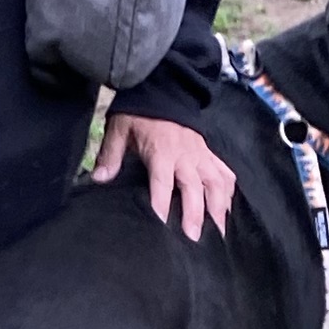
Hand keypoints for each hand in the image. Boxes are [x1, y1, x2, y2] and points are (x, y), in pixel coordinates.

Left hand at [91, 111, 234, 242]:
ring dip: (219, 208)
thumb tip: (99, 179)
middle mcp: (186, 155)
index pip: (162, 182)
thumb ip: (110, 155)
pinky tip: (227, 211)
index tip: (161, 226)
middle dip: (196, 214)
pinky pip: (225, 173)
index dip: (162, 204)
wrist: (163, 90)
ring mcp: (202, 154)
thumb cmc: (139, 113)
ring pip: (217, 183)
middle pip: (195, 188)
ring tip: (219, 233)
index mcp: (162, 151)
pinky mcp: (210, 153)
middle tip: (194, 239)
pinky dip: (229, 193)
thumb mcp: (119, 128)